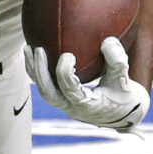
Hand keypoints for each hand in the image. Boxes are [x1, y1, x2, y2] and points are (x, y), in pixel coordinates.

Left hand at [28, 36, 149, 132]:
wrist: (121, 113)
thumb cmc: (124, 94)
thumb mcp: (125, 80)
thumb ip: (118, 62)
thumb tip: (107, 41)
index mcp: (87, 105)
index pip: (70, 90)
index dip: (65, 73)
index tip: (68, 54)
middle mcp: (71, 107)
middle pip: (48, 93)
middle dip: (40, 71)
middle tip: (38, 50)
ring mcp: (64, 104)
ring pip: (43, 90)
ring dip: (33, 70)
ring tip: (27, 48)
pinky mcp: (61, 99)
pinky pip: (45, 85)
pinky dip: (37, 71)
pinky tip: (32, 52)